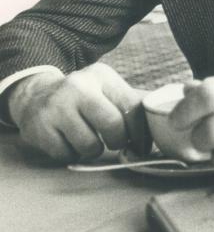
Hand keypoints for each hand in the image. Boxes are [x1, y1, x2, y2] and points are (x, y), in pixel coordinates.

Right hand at [9, 64, 148, 162]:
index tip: (141, 145)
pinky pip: (67, 155)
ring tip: (87, 138)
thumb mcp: (106, 90)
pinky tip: (67, 140)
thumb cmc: (82, 98)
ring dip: (93, 150)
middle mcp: (79, 87)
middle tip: (114, 142)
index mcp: (101, 76)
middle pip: (113, 125)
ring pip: (90, 145)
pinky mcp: (40, 128)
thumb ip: (132, 103)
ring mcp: (57, 107)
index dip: (141, 132)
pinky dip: (72, 154)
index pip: (132, 106)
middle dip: (118, 141)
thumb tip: (162, 122)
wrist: (35, 97)